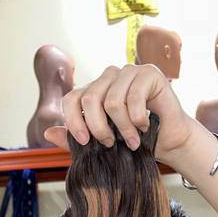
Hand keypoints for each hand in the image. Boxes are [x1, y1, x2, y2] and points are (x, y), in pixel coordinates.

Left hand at [44, 64, 196, 165]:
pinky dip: (138, 120)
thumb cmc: (135, 141)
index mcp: (94, 90)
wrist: (168, 141)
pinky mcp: (148, 73)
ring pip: (112, 101)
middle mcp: (108, 77)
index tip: (84, 142)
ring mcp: (128, 72)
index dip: (72, 120)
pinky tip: (145, 127)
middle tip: (110, 145)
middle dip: (98, 128)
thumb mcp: (101, 144)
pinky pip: (134, 98)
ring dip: (123, 129)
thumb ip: (75, 138)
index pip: (71, 98)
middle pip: (90, 100)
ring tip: (132, 141)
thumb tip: (48, 132)